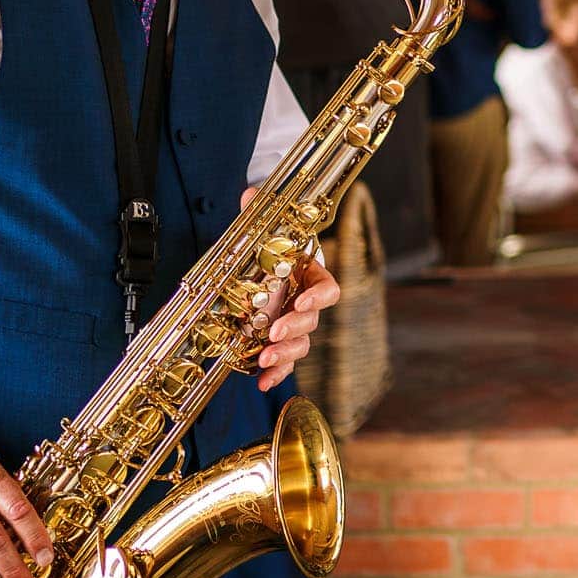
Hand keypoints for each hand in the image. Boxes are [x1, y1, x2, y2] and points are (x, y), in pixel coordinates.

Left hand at [241, 187, 342, 390]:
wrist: (254, 260)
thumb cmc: (265, 245)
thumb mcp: (260, 226)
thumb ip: (258, 212)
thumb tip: (251, 195)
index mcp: (309, 274)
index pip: (327, 287)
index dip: (319, 296)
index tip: (304, 301)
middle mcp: (305, 301)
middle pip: (312, 320)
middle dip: (295, 328)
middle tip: (275, 332)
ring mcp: (292, 323)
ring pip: (300, 344)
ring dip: (285, 354)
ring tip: (264, 360)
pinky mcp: (277, 340)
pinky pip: (283, 361)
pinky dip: (276, 373)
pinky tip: (262, 382)